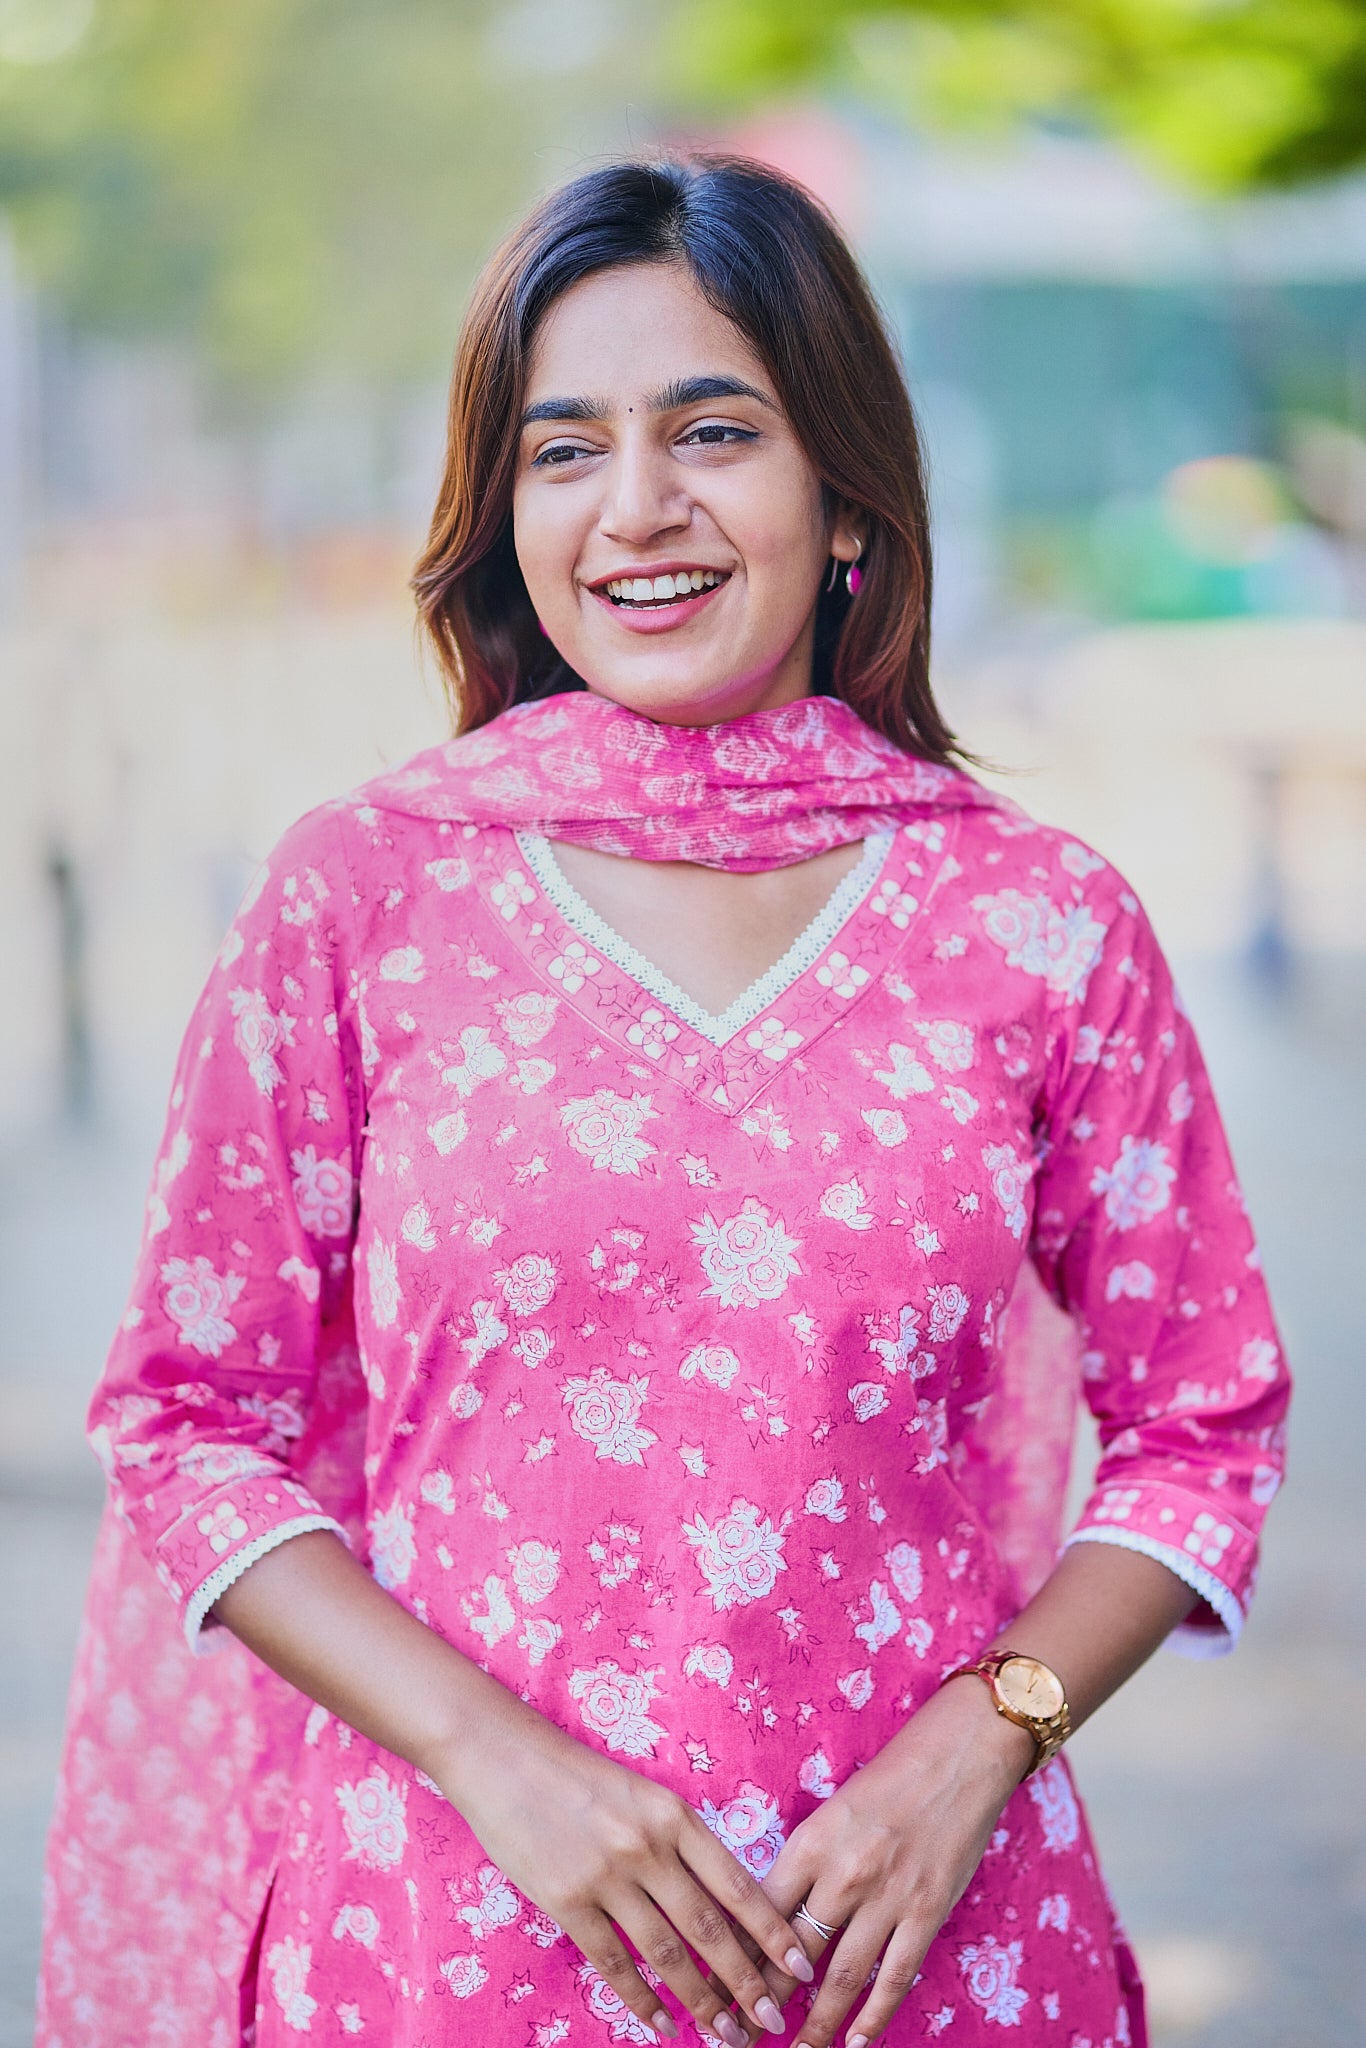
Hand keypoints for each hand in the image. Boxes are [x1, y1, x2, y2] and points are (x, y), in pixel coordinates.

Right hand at [434, 1701, 814, 2045]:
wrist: (505, 1757)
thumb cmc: (579, 1775)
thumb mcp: (644, 1794)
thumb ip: (679, 1841)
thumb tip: (720, 1905)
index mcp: (675, 1815)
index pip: (738, 1885)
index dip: (773, 1933)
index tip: (800, 1967)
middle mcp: (648, 1846)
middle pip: (710, 1929)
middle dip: (747, 1982)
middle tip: (772, 2021)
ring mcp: (606, 1875)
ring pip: (667, 1954)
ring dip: (700, 2002)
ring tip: (725, 2035)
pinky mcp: (567, 1900)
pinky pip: (613, 1963)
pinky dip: (641, 2002)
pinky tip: (662, 2026)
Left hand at [738, 1679, 1033, 2046]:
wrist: (959, 1755)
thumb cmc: (890, 1779)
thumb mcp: (833, 1812)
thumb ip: (806, 1862)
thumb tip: (770, 1916)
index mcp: (811, 1840)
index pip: (761, 1912)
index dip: (736, 1957)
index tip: (716, 1990)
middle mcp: (844, 1872)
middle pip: (792, 1952)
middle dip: (763, 2001)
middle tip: (739, 2037)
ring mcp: (888, 1895)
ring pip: (841, 1977)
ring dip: (816, 2025)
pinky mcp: (927, 1911)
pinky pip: (896, 1976)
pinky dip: (874, 2016)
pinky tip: (856, 2043)